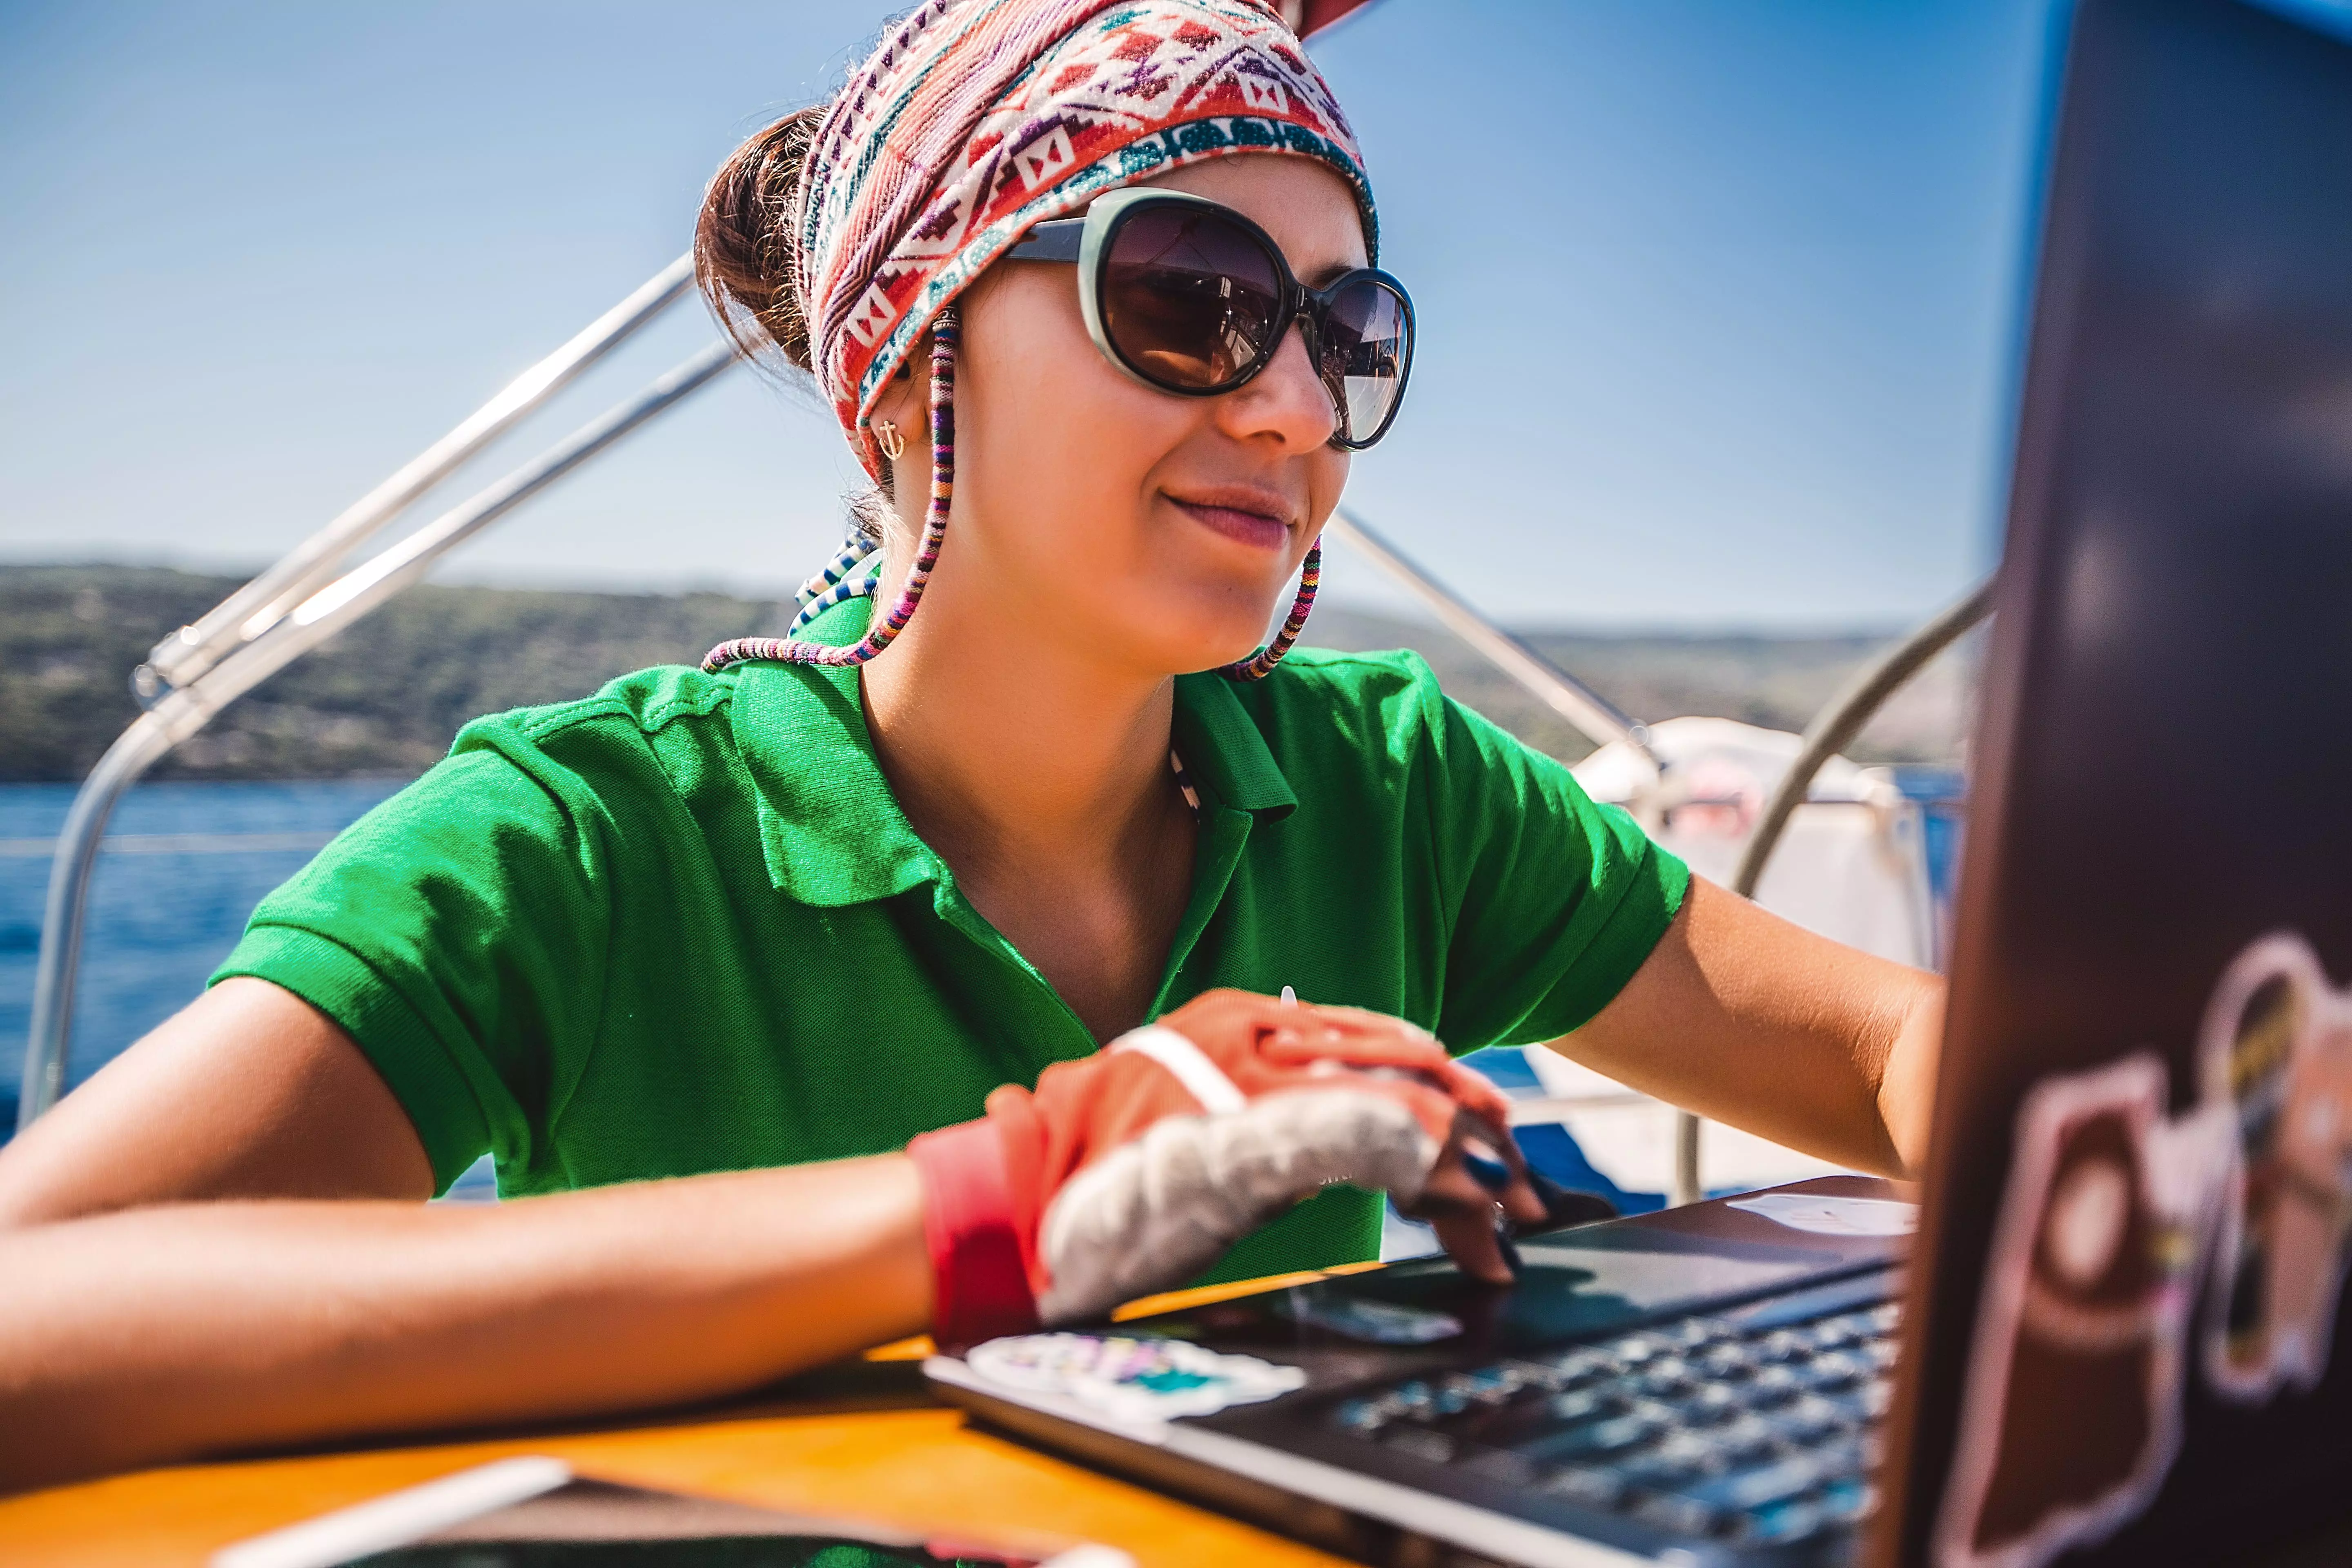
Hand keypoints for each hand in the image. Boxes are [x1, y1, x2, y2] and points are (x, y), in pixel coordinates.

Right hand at [907, 989, 1545, 1345]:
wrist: (1021, 1194)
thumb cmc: (1098, 1164)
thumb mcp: (1196, 1113)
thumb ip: (1264, 1109)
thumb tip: (1349, 1141)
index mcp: (1245, 1019)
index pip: (1378, 1041)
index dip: (1450, 1092)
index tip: (1497, 1140)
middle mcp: (1258, 1036)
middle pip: (1408, 1068)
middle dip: (1483, 1133)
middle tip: (1530, 1191)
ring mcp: (1256, 1083)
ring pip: (1403, 1106)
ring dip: (1472, 1171)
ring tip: (1510, 1226)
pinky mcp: (1253, 1139)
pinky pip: (1367, 1146)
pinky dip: (1430, 1179)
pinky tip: (1466, 1216)